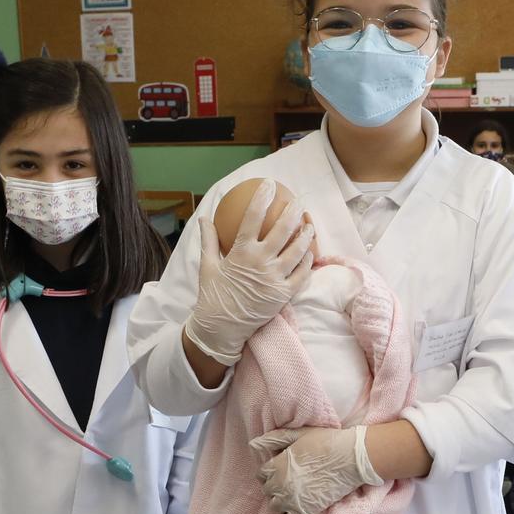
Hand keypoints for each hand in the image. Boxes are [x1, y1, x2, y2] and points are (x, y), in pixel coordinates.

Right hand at [184, 180, 313, 365]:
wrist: (221, 329)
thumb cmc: (213, 296)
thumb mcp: (207, 266)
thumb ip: (209, 240)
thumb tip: (204, 218)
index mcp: (241, 252)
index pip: (253, 217)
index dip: (262, 198)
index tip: (268, 184)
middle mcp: (260, 263)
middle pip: (283, 230)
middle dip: (293, 211)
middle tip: (298, 202)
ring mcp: (274, 279)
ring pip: (298, 250)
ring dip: (306, 234)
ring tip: (309, 225)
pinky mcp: (284, 294)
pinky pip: (302, 273)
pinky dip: (307, 261)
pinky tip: (309, 252)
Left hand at [250, 425, 382, 513]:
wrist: (352, 457)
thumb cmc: (326, 441)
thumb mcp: (299, 434)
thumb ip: (275, 438)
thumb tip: (254, 444)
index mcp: (277, 465)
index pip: (261, 474)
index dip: (270, 473)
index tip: (281, 472)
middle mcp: (280, 484)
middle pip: (267, 491)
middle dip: (275, 488)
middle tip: (289, 484)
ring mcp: (291, 500)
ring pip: (274, 507)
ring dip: (281, 503)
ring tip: (294, 497)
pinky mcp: (305, 512)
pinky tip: (297, 511)